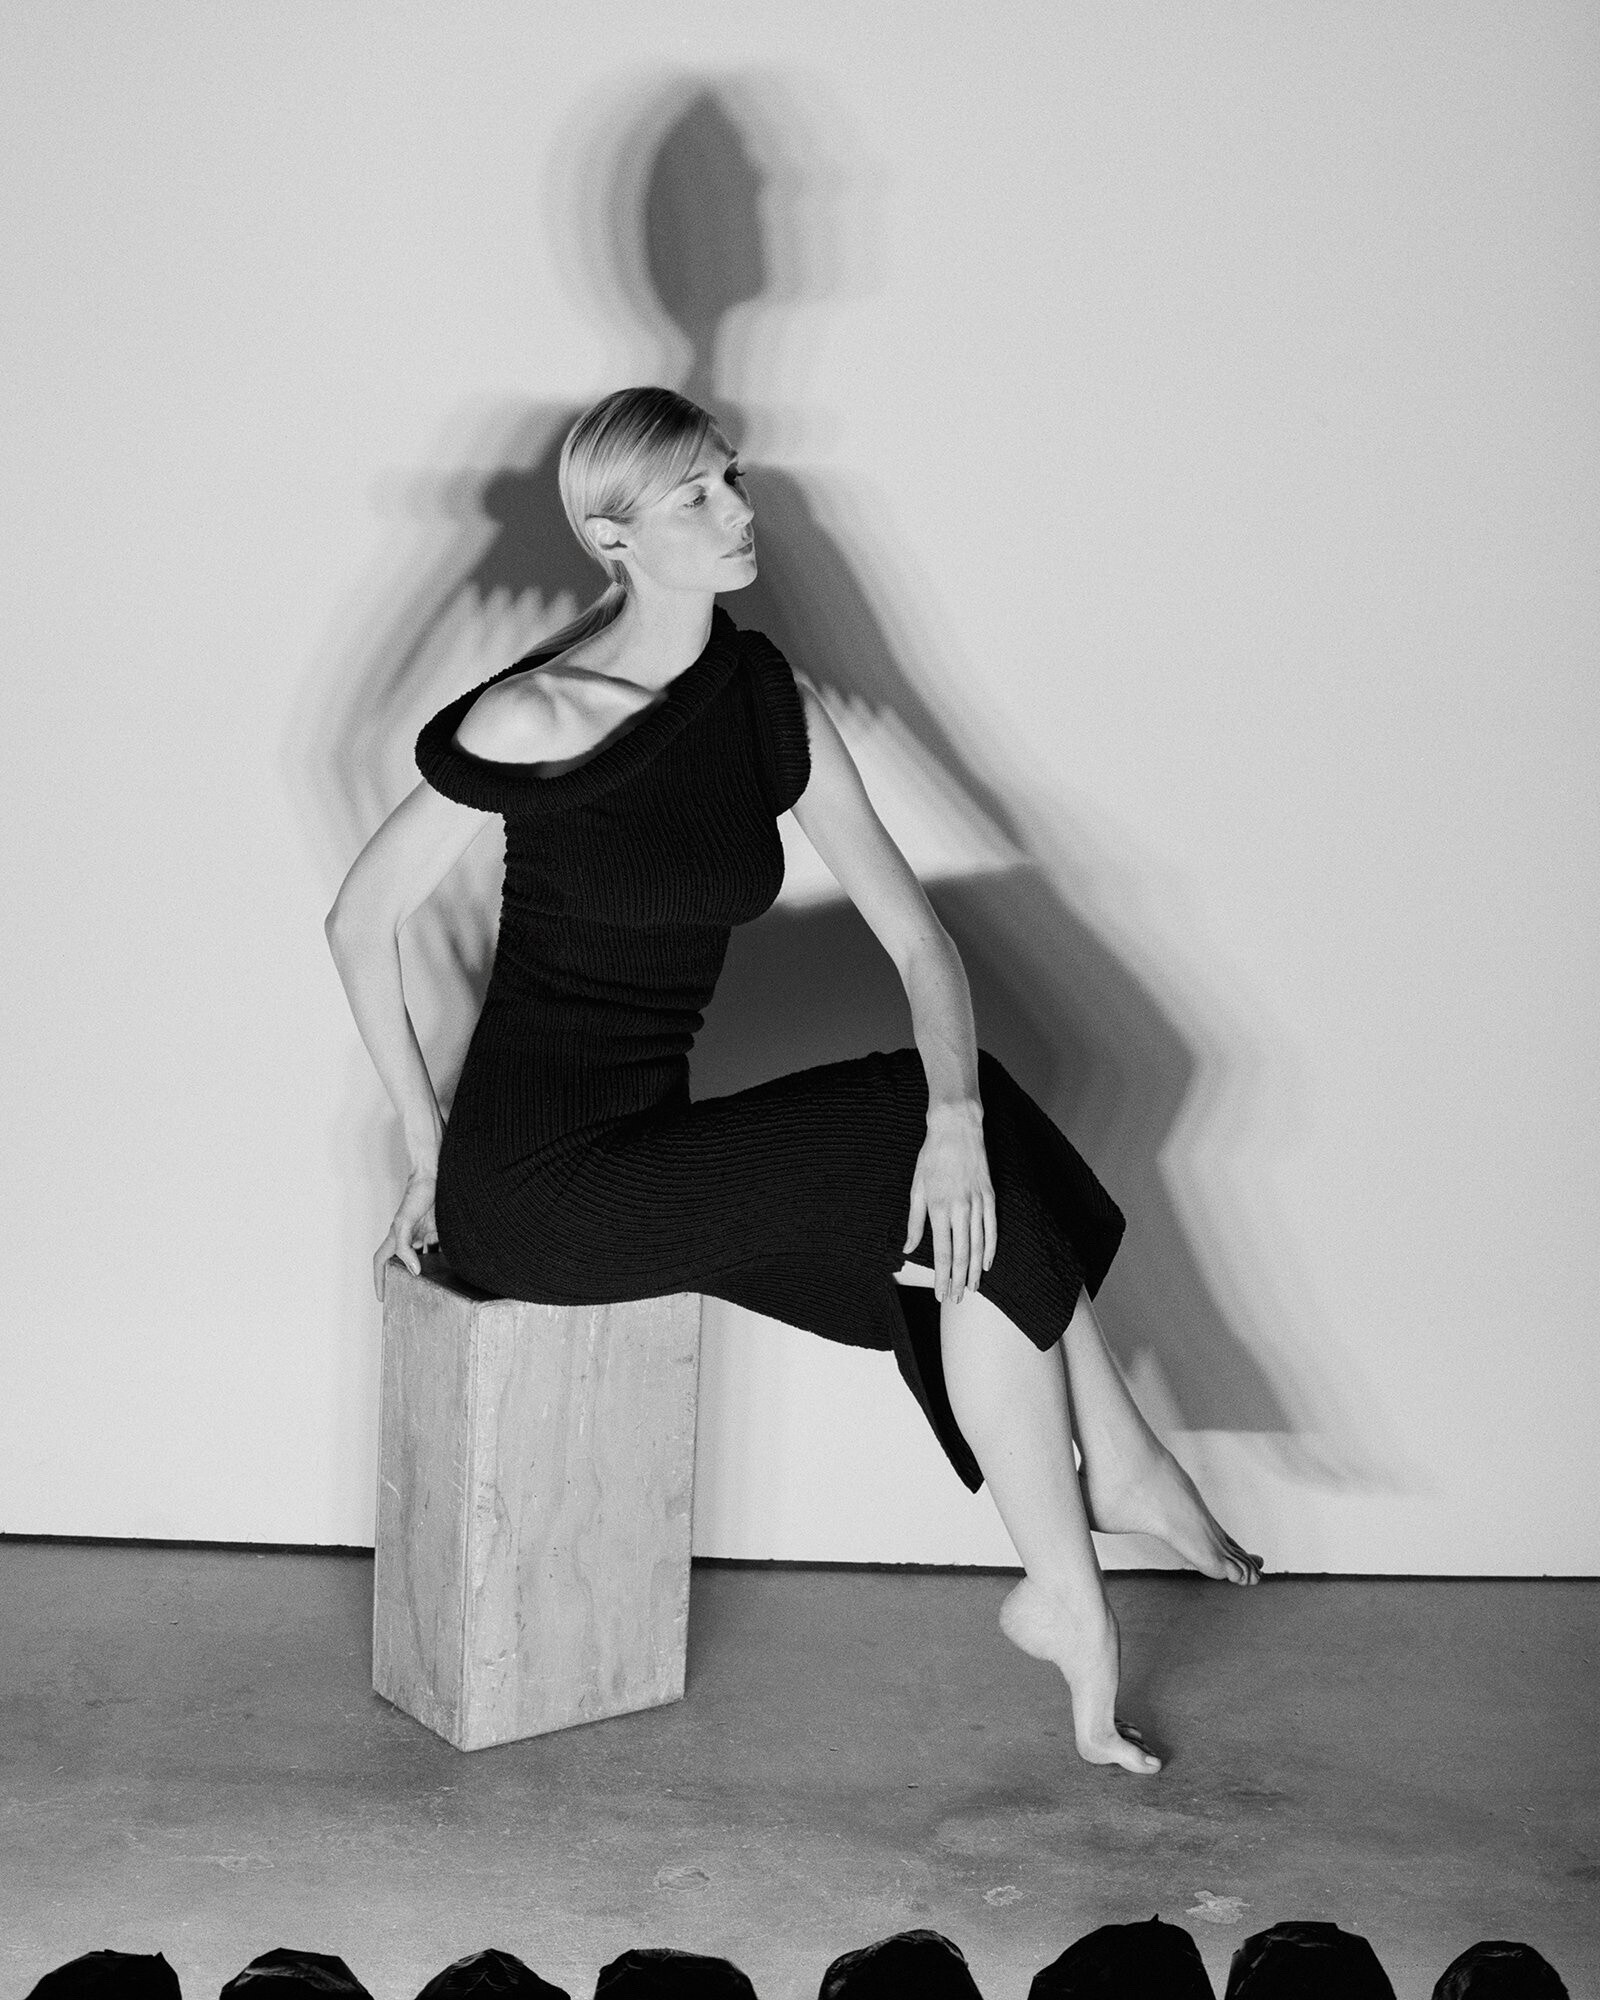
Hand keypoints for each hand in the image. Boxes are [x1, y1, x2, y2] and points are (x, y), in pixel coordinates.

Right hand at [374, 1167, 437, 1301]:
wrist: (435, 1177)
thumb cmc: (415, 1194)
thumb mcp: (404, 1222)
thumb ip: (405, 1246)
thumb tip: (413, 1270)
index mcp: (395, 1237)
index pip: (381, 1262)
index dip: (378, 1279)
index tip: (382, 1296)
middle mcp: (408, 1237)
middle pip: (401, 1263)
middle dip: (402, 1278)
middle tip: (408, 1295)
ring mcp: (423, 1234)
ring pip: (422, 1257)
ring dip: (426, 1270)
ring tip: (433, 1286)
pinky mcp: (438, 1230)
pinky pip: (438, 1248)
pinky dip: (442, 1258)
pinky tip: (451, 1267)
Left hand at [903, 1100, 996, 1302]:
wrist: (957, 1129)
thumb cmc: (932, 1157)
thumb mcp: (916, 1187)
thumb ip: (914, 1221)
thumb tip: (909, 1248)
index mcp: (938, 1208)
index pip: (942, 1252)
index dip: (942, 1276)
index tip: (940, 1293)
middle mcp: (959, 1209)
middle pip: (961, 1254)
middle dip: (958, 1280)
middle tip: (955, 1298)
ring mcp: (977, 1203)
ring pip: (978, 1245)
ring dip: (975, 1270)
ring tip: (971, 1288)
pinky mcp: (989, 1196)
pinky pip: (992, 1228)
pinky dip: (990, 1249)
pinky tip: (987, 1264)